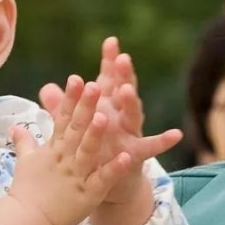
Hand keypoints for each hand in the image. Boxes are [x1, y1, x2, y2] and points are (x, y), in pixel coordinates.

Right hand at [11, 77, 134, 224]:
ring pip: (87, 152)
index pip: (62, 119)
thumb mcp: (25, 162)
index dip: (69, 99)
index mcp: (53, 149)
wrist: (25, 223)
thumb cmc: (27, 192)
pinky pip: (102, 180)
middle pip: (76, 130)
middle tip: (95, 85)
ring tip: (106, 117)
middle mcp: (64, 159)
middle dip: (85, 107)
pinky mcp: (88, 195)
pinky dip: (113, 169)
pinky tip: (126, 157)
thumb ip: (25, 141)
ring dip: (96, 135)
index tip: (76, 78)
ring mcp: (76, 176)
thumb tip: (15, 125)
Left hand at [40, 38, 182, 224]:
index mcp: (105, 106)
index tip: (111, 41)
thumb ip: (64, 108)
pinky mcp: (136, 153)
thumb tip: (48, 89)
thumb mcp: (76, 128)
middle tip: (122, 58)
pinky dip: (163, 141)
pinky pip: (150, 147)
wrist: (107, 183)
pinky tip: (176, 135)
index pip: (107, 79)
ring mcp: (129, 133)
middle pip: (122, 91)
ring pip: (133, 115)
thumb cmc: (94, 148)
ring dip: (132, 103)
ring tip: (127, 91)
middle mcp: (120, 115)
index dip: (110, 61)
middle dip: (123, 75)